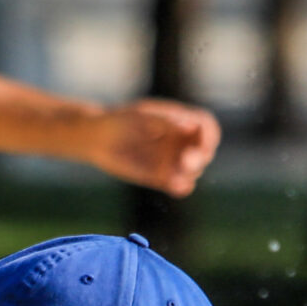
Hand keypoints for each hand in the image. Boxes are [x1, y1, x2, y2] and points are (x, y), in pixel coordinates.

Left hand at [88, 98, 218, 195]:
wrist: (97, 139)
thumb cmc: (119, 120)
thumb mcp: (141, 117)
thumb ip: (166, 122)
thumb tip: (192, 126)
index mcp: (181, 120)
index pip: (207, 127)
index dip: (209, 136)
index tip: (202, 144)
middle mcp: (181, 141)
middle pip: (205, 152)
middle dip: (199, 158)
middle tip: (184, 163)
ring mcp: (173, 161)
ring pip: (194, 171)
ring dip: (189, 174)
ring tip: (174, 176)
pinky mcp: (162, 178)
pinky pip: (180, 187)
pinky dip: (182, 188)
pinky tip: (175, 187)